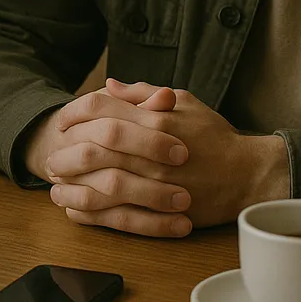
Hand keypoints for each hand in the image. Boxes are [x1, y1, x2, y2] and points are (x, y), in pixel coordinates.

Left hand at [49, 80, 289, 236]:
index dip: (74, 114)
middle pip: (92, 149)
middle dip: (66, 153)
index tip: (61, 122)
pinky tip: (74, 209)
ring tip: (55, 186)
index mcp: (154, 120)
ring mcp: (154, 185)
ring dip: (71, 186)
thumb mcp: (184, 102)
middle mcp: (150, 152)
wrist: (248, 176)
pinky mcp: (160, 214)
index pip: (100, 111)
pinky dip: (89, 214)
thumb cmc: (215, 136)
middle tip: (51, 157)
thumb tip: (110, 85)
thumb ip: (144, 93)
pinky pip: (115, 217)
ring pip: (99, 186)